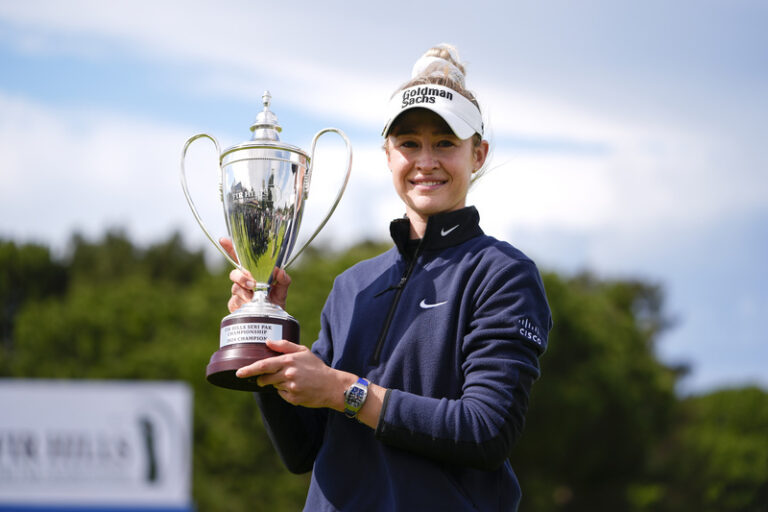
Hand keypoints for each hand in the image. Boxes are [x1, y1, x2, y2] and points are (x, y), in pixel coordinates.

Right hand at [220, 237, 290, 311]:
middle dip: (241, 277)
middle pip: (234, 273)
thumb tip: (280, 271)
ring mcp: (238, 294)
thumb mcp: (282, 289)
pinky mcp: (235, 306)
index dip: (230, 248)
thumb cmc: (276, 301)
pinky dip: (242, 303)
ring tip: (253, 297)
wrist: (273, 320)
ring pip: (235, 288)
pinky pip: (234, 302)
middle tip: (252, 284)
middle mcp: (243, 282)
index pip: (240, 259)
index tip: (223, 240)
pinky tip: (249, 305)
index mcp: (252, 273)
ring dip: (244, 292)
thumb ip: (284, 279)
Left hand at [236, 339, 351, 409]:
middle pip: (265, 378)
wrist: (331, 385)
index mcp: (289, 361)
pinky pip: (282, 395)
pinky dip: (285, 392)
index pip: (263, 365)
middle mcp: (288, 374)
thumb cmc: (316, 367)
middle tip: (267, 378)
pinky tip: (297, 388)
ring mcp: (290, 387)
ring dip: (277, 384)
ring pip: (274, 386)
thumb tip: (267, 342)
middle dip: (262, 379)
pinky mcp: (293, 399)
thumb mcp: (303, 351)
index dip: (249, 370)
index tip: (238, 373)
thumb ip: (284, 345)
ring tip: (292, 380)